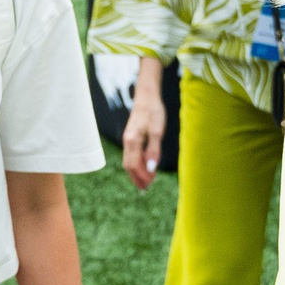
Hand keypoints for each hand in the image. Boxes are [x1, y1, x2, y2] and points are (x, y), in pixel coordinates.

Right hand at [121, 59, 166, 191]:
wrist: (147, 96)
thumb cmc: (153, 111)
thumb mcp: (157, 131)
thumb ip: (154, 150)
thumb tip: (151, 168)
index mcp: (132, 140)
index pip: (133, 165)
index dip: (141, 176)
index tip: (150, 183)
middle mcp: (127, 141)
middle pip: (128, 165)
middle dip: (137, 178)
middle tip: (146, 188)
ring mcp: (128, 139)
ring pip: (129, 161)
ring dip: (137, 172)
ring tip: (146, 181)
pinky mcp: (131, 136)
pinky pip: (131, 154)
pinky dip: (137, 164)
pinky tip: (144, 167)